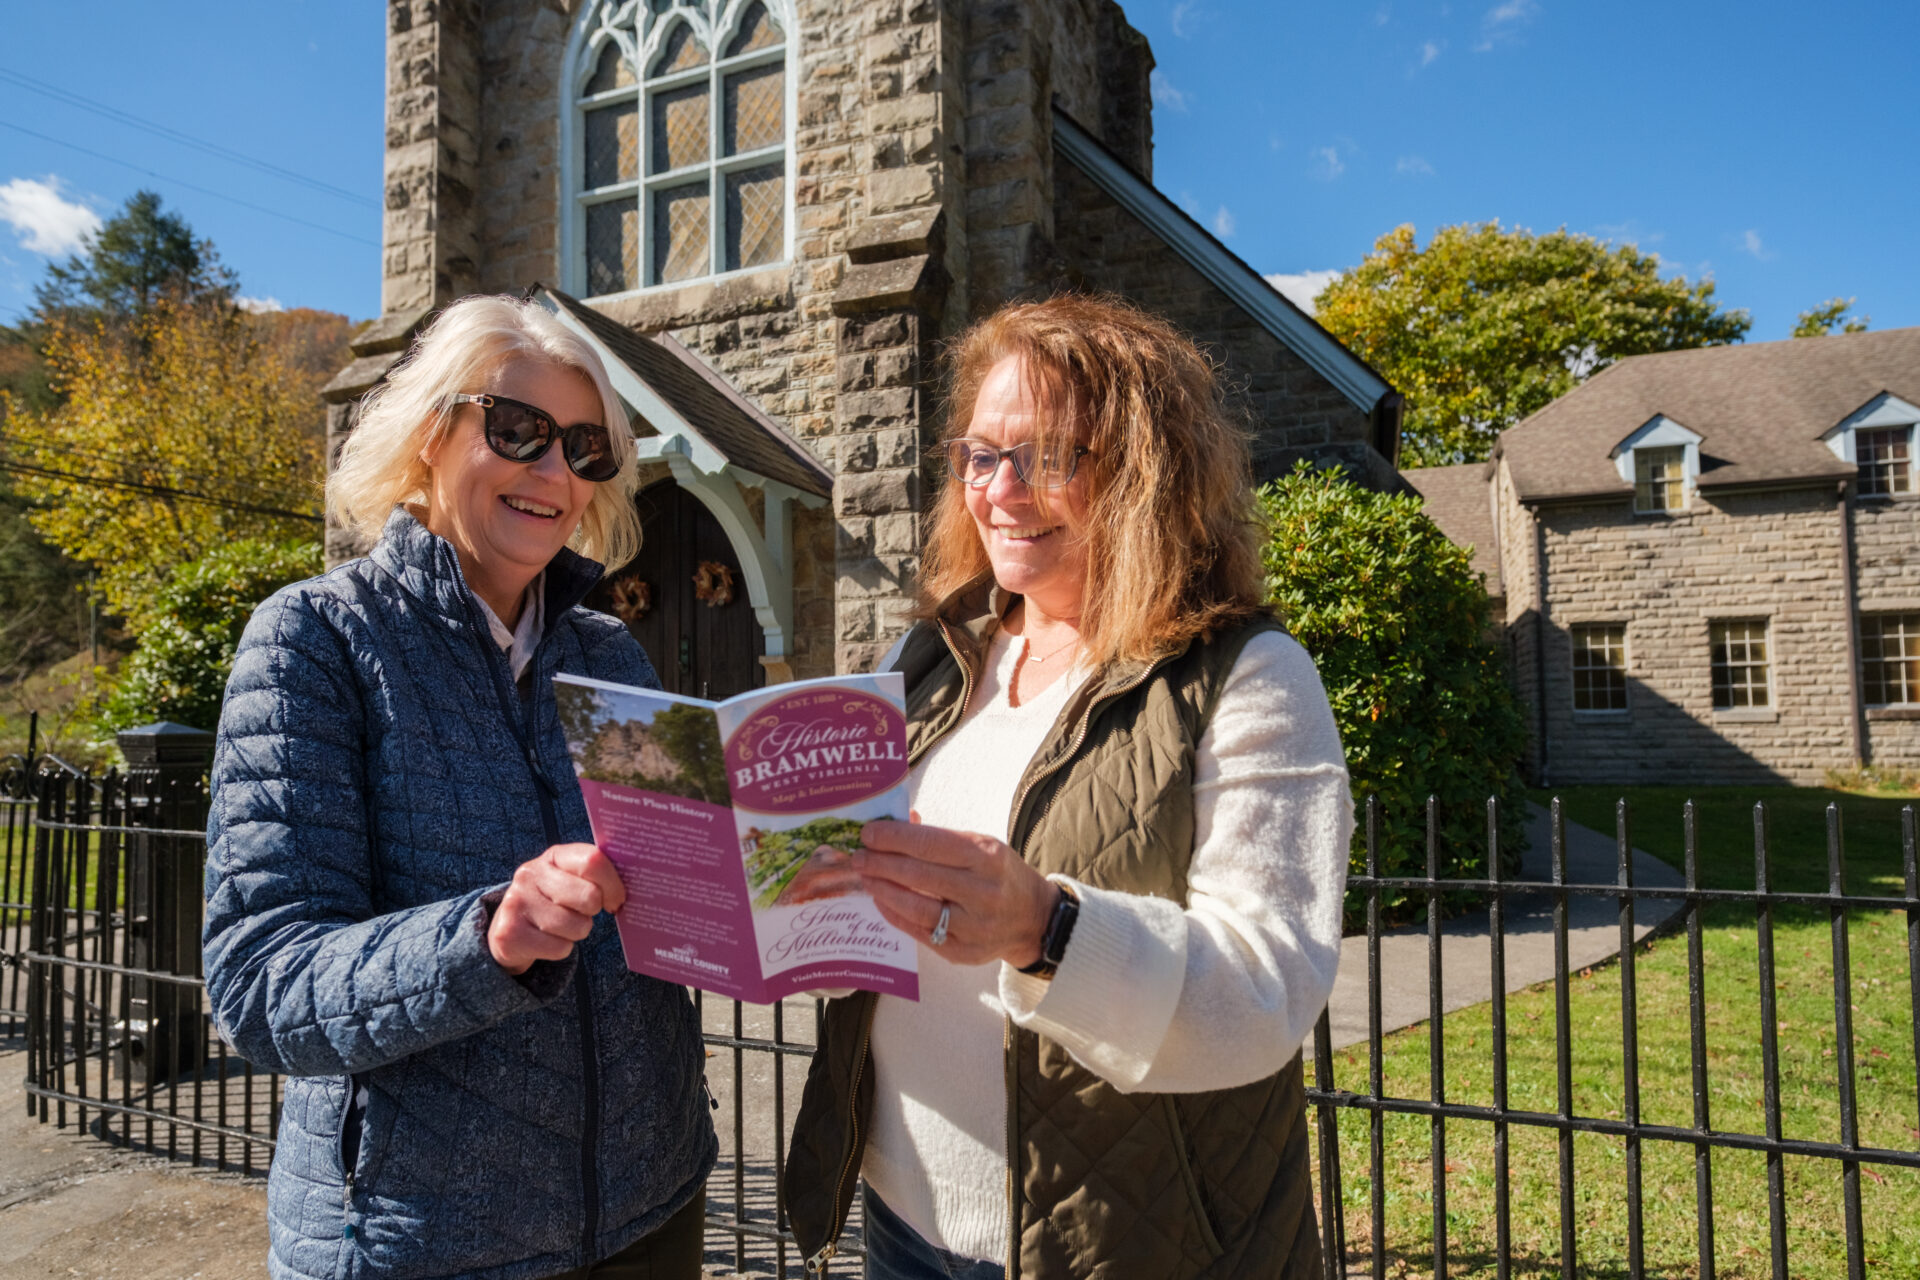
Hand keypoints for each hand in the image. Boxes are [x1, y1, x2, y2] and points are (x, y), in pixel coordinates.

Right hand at [488, 843, 626, 974]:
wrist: (508, 928)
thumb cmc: (554, 901)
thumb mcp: (571, 880)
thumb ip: (597, 876)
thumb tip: (637, 887)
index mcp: (554, 856)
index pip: (593, 861)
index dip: (613, 884)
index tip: (617, 900)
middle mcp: (530, 874)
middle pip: (588, 897)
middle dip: (593, 911)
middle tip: (584, 913)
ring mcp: (516, 903)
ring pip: (575, 926)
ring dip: (577, 932)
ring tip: (563, 925)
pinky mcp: (509, 933)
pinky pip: (559, 948)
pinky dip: (561, 949)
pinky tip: (547, 939)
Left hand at [855, 819, 1057, 968]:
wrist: (1033, 920)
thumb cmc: (1000, 875)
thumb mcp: (982, 846)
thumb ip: (940, 838)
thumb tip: (899, 822)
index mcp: (988, 857)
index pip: (931, 844)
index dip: (895, 838)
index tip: (869, 833)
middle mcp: (983, 893)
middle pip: (920, 876)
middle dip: (882, 863)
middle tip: (859, 856)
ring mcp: (973, 927)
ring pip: (917, 908)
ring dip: (883, 890)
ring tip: (866, 877)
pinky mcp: (962, 952)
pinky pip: (919, 933)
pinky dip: (895, 915)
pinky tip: (881, 900)